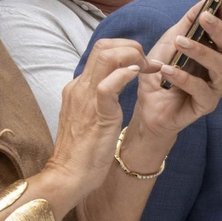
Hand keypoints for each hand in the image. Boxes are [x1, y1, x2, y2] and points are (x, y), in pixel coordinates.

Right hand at [44, 37, 161, 200]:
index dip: (126, 50)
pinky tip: (138, 76)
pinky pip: (108, 85)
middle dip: (132, 47)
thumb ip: (100, 97)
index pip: (101, 52)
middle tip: (151, 63)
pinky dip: (125, 75)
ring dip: (134, 56)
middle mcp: (80, 87)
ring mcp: (86, 98)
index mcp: (79, 87)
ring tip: (149, 69)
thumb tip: (116, 84)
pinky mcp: (97, 113)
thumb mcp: (91, 115)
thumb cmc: (84, 150)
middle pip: (103, 46)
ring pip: (105, 57)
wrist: (69, 174)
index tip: (145, 63)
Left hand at [129, 0, 221, 141]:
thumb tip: (202, 3)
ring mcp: (216, 86)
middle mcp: (219, 68)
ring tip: (181, 42)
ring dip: (201, 52)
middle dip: (218, 30)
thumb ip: (184, 26)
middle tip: (204, 16)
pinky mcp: (208, 104)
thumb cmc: (160, 74)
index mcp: (212, 51)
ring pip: (220, 66)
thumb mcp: (167, 44)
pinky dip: (184, 78)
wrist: (149, 108)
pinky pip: (201, 89)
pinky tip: (167, 70)